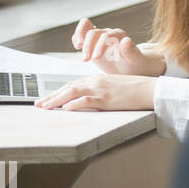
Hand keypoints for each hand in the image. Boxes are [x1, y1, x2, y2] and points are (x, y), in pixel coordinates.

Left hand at [35, 74, 156, 111]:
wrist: (150, 89)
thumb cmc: (134, 90)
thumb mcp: (113, 87)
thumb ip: (99, 91)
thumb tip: (86, 100)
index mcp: (97, 79)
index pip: (72, 84)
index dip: (57, 91)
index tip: (47, 98)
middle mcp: (96, 82)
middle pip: (68, 87)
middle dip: (51, 96)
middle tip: (38, 104)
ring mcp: (101, 90)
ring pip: (73, 92)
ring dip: (56, 99)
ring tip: (45, 107)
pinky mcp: (107, 99)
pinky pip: (87, 100)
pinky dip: (74, 103)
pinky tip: (65, 108)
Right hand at [72, 17, 165, 75]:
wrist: (130, 66)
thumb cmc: (134, 63)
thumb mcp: (134, 59)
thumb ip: (130, 51)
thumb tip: (126, 40)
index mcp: (120, 36)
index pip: (106, 36)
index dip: (100, 45)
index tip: (96, 58)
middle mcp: (109, 33)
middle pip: (93, 32)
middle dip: (88, 46)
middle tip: (86, 60)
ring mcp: (99, 36)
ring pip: (86, 28)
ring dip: (79, 37)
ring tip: (78, 47)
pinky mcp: (92, 42)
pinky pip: (81, 34)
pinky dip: (76, 38)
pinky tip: (77, 47)